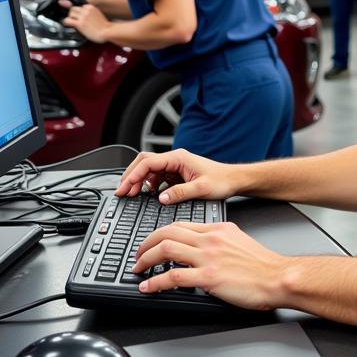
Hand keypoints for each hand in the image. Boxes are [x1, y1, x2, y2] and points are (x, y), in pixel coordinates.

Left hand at [63, 2, 111, 42]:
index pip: (80, 6)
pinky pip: (68, 20)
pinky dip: (66, 22)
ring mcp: (82, 17)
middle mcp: (86, 10)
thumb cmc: (105, 27)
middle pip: (74, 8)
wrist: (107, 32)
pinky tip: (67, 24)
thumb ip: (92, 14)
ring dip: (70, 17)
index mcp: (91, 7)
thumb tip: (88, 18)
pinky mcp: (80, 24)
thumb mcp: (99, 16)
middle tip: (73, 19)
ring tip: (71, 22)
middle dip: (73, 13)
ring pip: (70, 13)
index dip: (78, 11)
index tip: (78, 15)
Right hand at [115, 147, 241, 203]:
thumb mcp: (201, 189)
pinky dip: (149, 184)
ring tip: (132, 194)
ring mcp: (175, 166)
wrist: (234, 180)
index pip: (148, 163)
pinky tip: (149, 194)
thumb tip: (160, 198)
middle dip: (131, 176)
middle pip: (144, 162)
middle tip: (122, 192)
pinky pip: (157, 176)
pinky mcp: (177, 173)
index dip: (133, 176)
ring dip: (139, 181)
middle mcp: (175, 159)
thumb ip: (180, 193)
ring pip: (149, 169)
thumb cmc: (221, 181)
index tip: (124, 188)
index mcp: (178, 158)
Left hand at [131, 220, 288, 309]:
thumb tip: (204, 250)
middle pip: (167, 233)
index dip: (160, 234)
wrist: (278, 277)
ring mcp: (208, 257)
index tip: (152, 243)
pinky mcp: (208, 277)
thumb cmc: (264, 265)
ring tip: (138, 269)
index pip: (180, 225)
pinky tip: (148, 287)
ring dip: (146, 260)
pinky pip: (173, 276)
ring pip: (166, 249)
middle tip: (139, 255)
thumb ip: (219, 242)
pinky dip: (155, 282)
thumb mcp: (239, 242)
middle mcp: (210, 239)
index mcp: (217, 229)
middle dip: (146, 244)